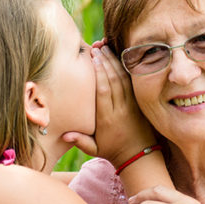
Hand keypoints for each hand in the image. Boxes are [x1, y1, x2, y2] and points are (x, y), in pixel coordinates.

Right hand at [62, 43, 155, 166]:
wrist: (139, 156)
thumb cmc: (112, 150)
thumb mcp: (94, 150)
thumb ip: (80, 141)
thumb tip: (64, 135)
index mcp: (108, 119)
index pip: (104, 92)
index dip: (99, 74)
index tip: (93, 59)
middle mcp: (121, 109)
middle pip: (114, 81)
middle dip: (105, 62)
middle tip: (97, 47)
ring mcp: (132, 104)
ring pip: (124, 79)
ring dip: (115, 61)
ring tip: (106, 47)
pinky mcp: (139, 102)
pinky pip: (132, 81)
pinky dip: (126, 68)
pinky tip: (119, 55)